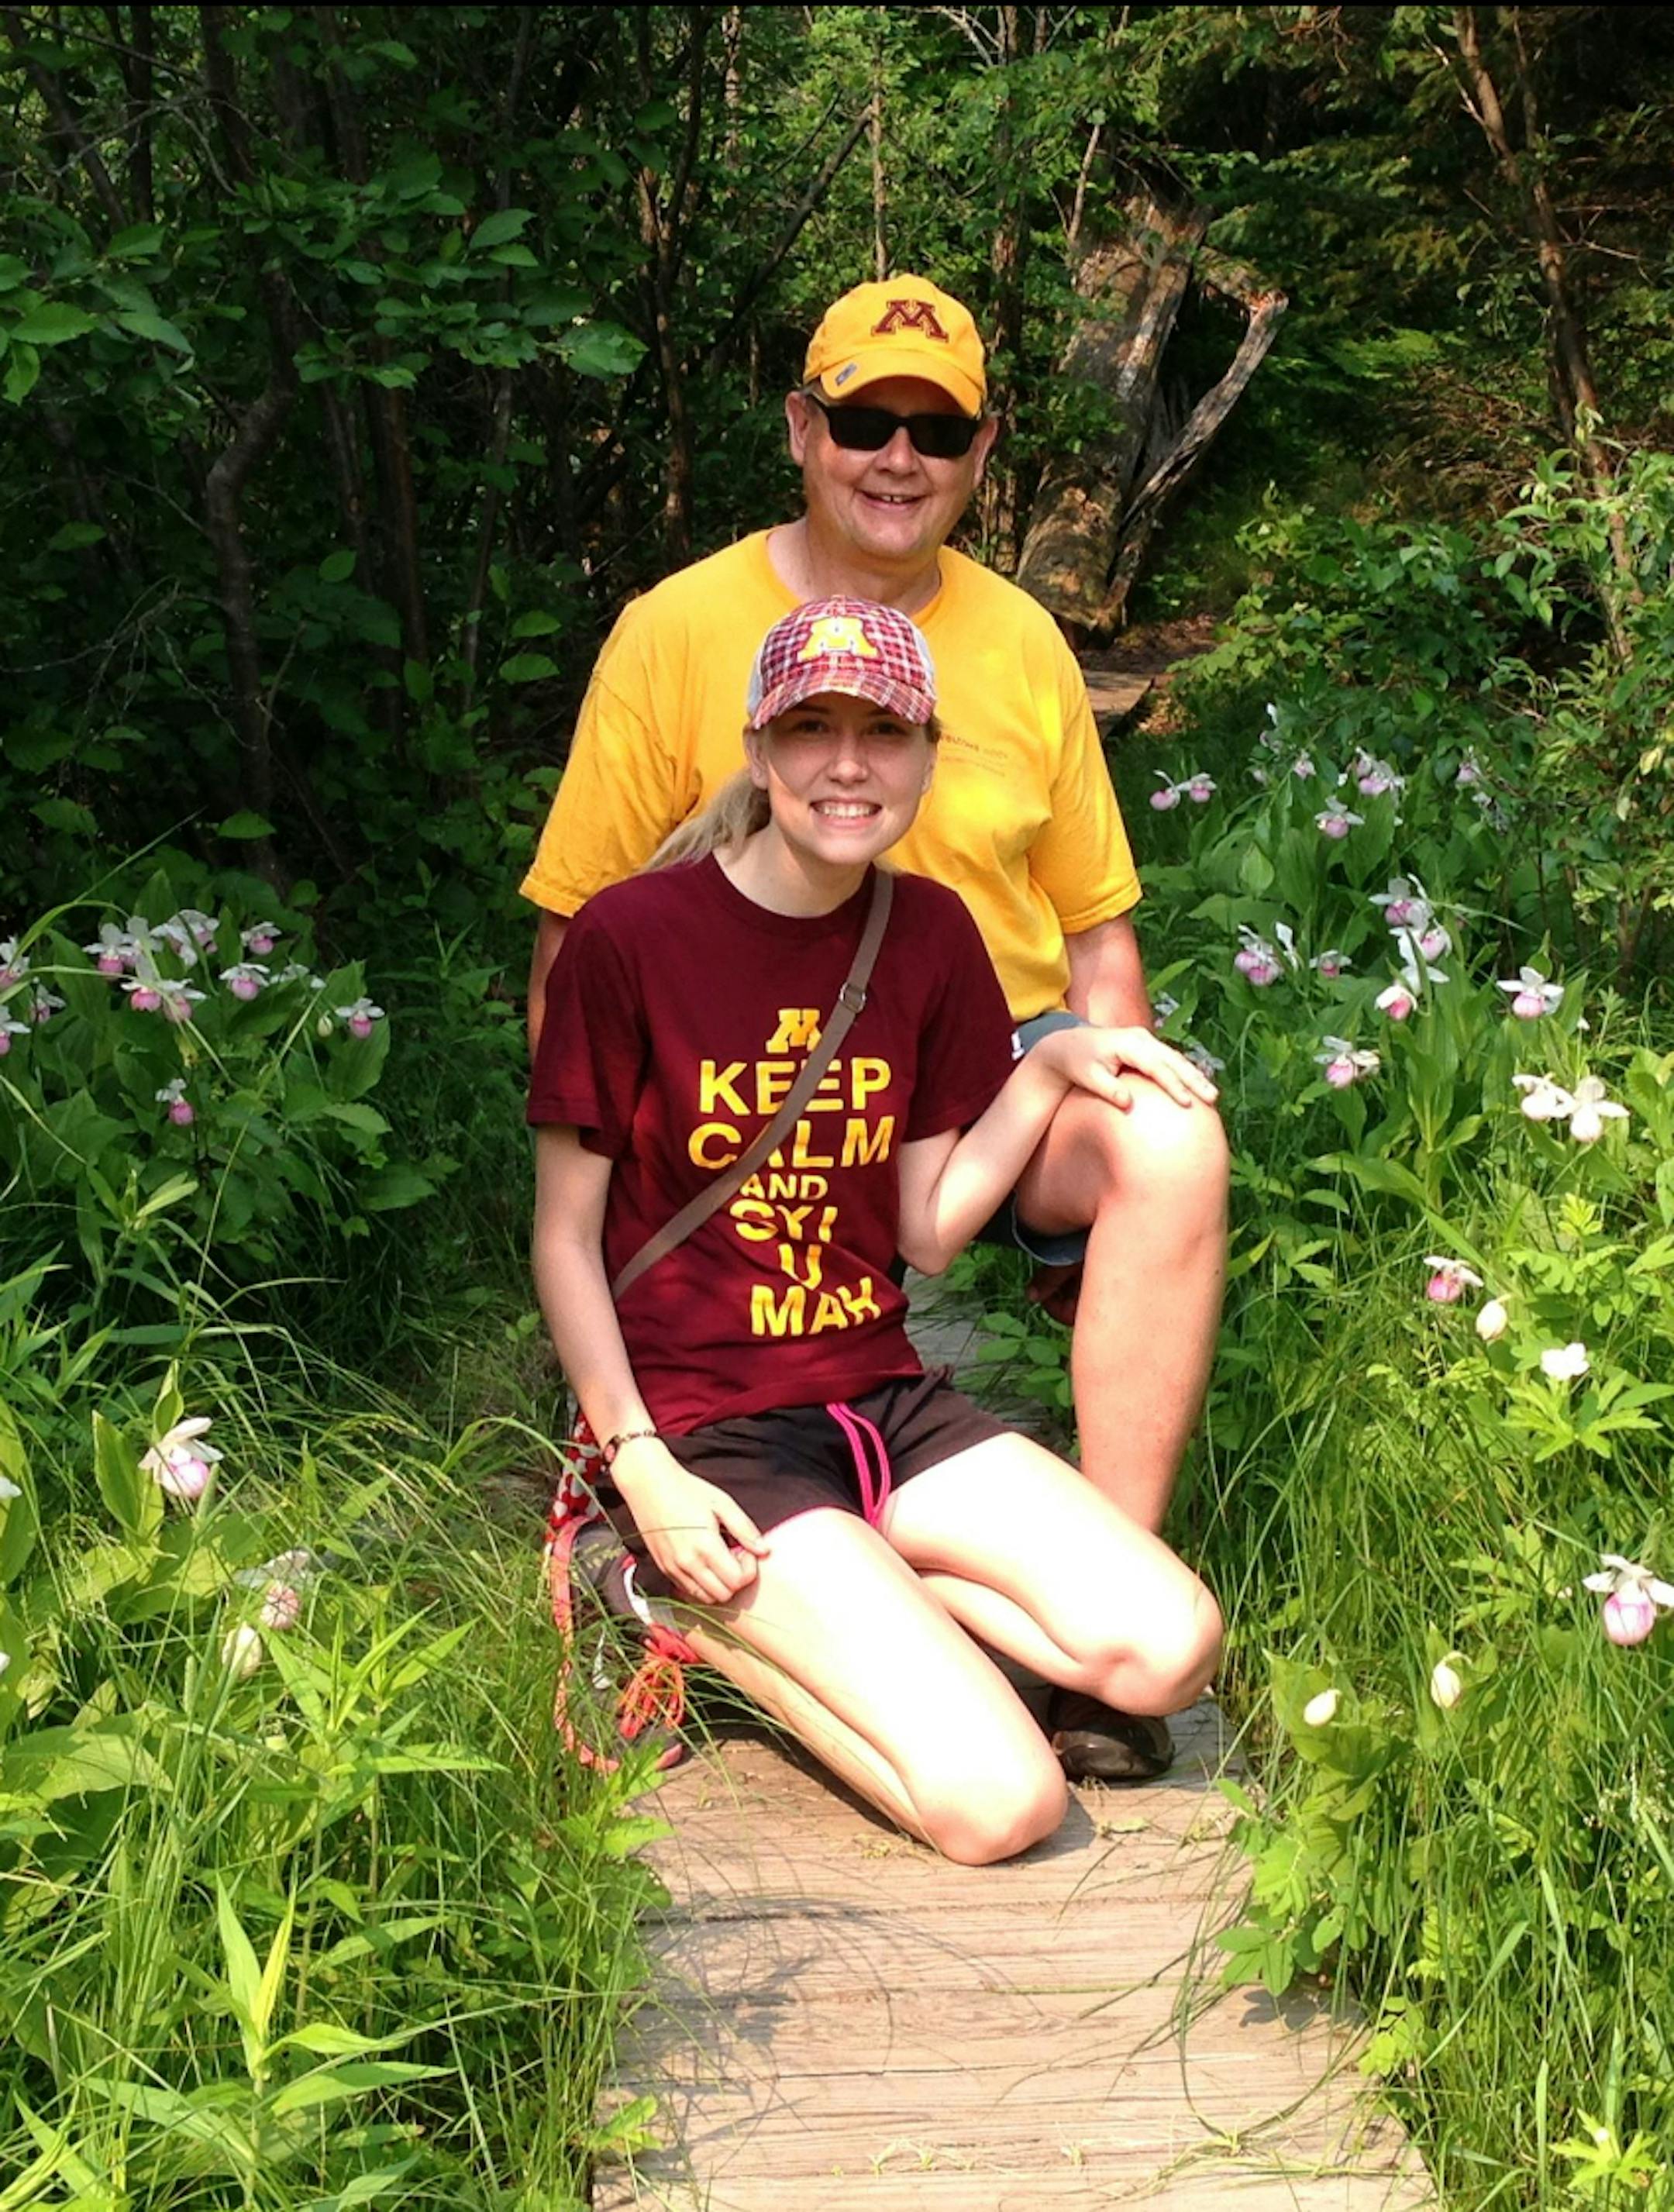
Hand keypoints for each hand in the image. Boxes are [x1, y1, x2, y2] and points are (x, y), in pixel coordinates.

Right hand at [609, 1438, 769, 1605]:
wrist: (649, 1484)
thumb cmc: (687, 1489)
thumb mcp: (722, 1503)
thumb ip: (744, 1529)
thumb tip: (764, 1550)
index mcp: (705, 1546)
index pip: (737, 1581)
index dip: (748, 1568)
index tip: (745, 1549)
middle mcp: (688, 1563)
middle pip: (723, 1595)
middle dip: (735, 1579)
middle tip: (734, 1555)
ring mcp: (673, 1568)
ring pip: (705, 1598)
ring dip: (718, 1584)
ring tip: (719, 1558)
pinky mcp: (663, 1568)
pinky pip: (687, 1590)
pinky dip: (701, 1584)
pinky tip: (703, 1560)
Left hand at [1044, 1024, 1219, 1112]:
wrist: (1068, 1044)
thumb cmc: (1078, 1063)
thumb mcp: (1089, 1077)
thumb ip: (1108, 1089)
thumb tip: (1128, 1104)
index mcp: (1128, 1044)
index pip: (1156, 1066)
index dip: (1173, 1084)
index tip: (1187, 1102)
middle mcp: (1142, 1038)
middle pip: (1174, 1060)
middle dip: (1194, 1079)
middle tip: (1212, 1098)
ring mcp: (1146, 1040)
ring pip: (1176, 1058)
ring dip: (1195, 1076)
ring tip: (1212, 1095)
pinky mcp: (1147, 1047)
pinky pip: (1170, 1060)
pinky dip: (1185, 1072)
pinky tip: (1198, 1087)